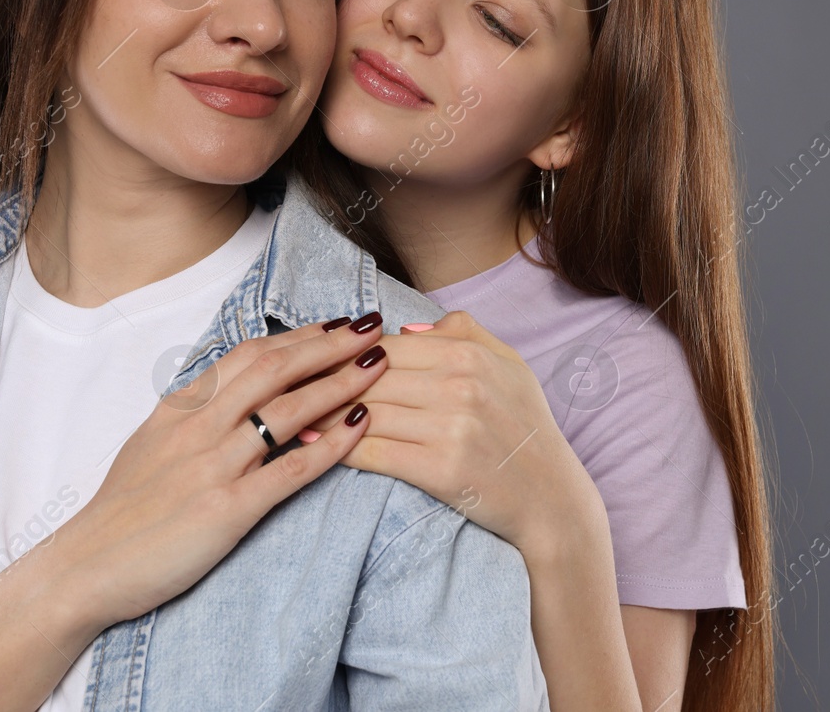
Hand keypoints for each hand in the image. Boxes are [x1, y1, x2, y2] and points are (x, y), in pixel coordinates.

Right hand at [45, 313, 391, 633]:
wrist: (86, 567)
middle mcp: (197, 426)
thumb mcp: (151, 443)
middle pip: (275, 368)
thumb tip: (233, 390)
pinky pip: (289, 470)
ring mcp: (212, 465)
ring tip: (378, 366)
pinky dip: (330, 446)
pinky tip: (361, 429)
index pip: (248, 355)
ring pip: (288, 409)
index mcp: (180, 407)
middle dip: (330, 344)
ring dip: (340, 383)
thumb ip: (192, 414)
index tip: (334, 324)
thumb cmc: (122, 511)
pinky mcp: (226, 510)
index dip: (297, 335)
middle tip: (370, 326)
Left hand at [296, 310, 601, 557]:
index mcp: (469, 355)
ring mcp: (451, 428)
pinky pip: (374, 451)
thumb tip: (402, 329)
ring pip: (366, 411)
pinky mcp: (440, 469)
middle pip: (371, 376)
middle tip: (277, 381)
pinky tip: (309, 443)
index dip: (342, 351)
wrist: (551, 500)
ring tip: (281, 411)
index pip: (387, 345)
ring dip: (320, 412)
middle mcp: (460, 386)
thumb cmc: (526, 429)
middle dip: (321, 379)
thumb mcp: (509, 364)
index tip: (307, 356)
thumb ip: (461, 331)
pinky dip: (336, 446)